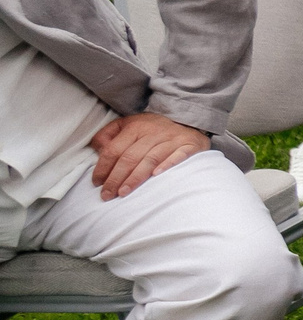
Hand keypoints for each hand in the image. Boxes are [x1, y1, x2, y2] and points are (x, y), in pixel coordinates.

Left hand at [87, 113, 207, 200]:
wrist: (188, 124)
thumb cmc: (152, 130)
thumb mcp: (129, 125)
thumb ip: (109, 134)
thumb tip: (97, 148)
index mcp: (136, 126)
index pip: (114, 149)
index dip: (103, 167)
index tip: (97, 182)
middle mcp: (154, 132)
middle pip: (130, 157)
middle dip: (116, 178)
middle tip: (107, 195)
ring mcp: (172, 139)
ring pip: (150, 159)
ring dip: (135, 178)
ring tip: (123, 193)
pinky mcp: (189, 146)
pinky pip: (178, 156)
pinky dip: (167, 165)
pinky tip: (156, 176)